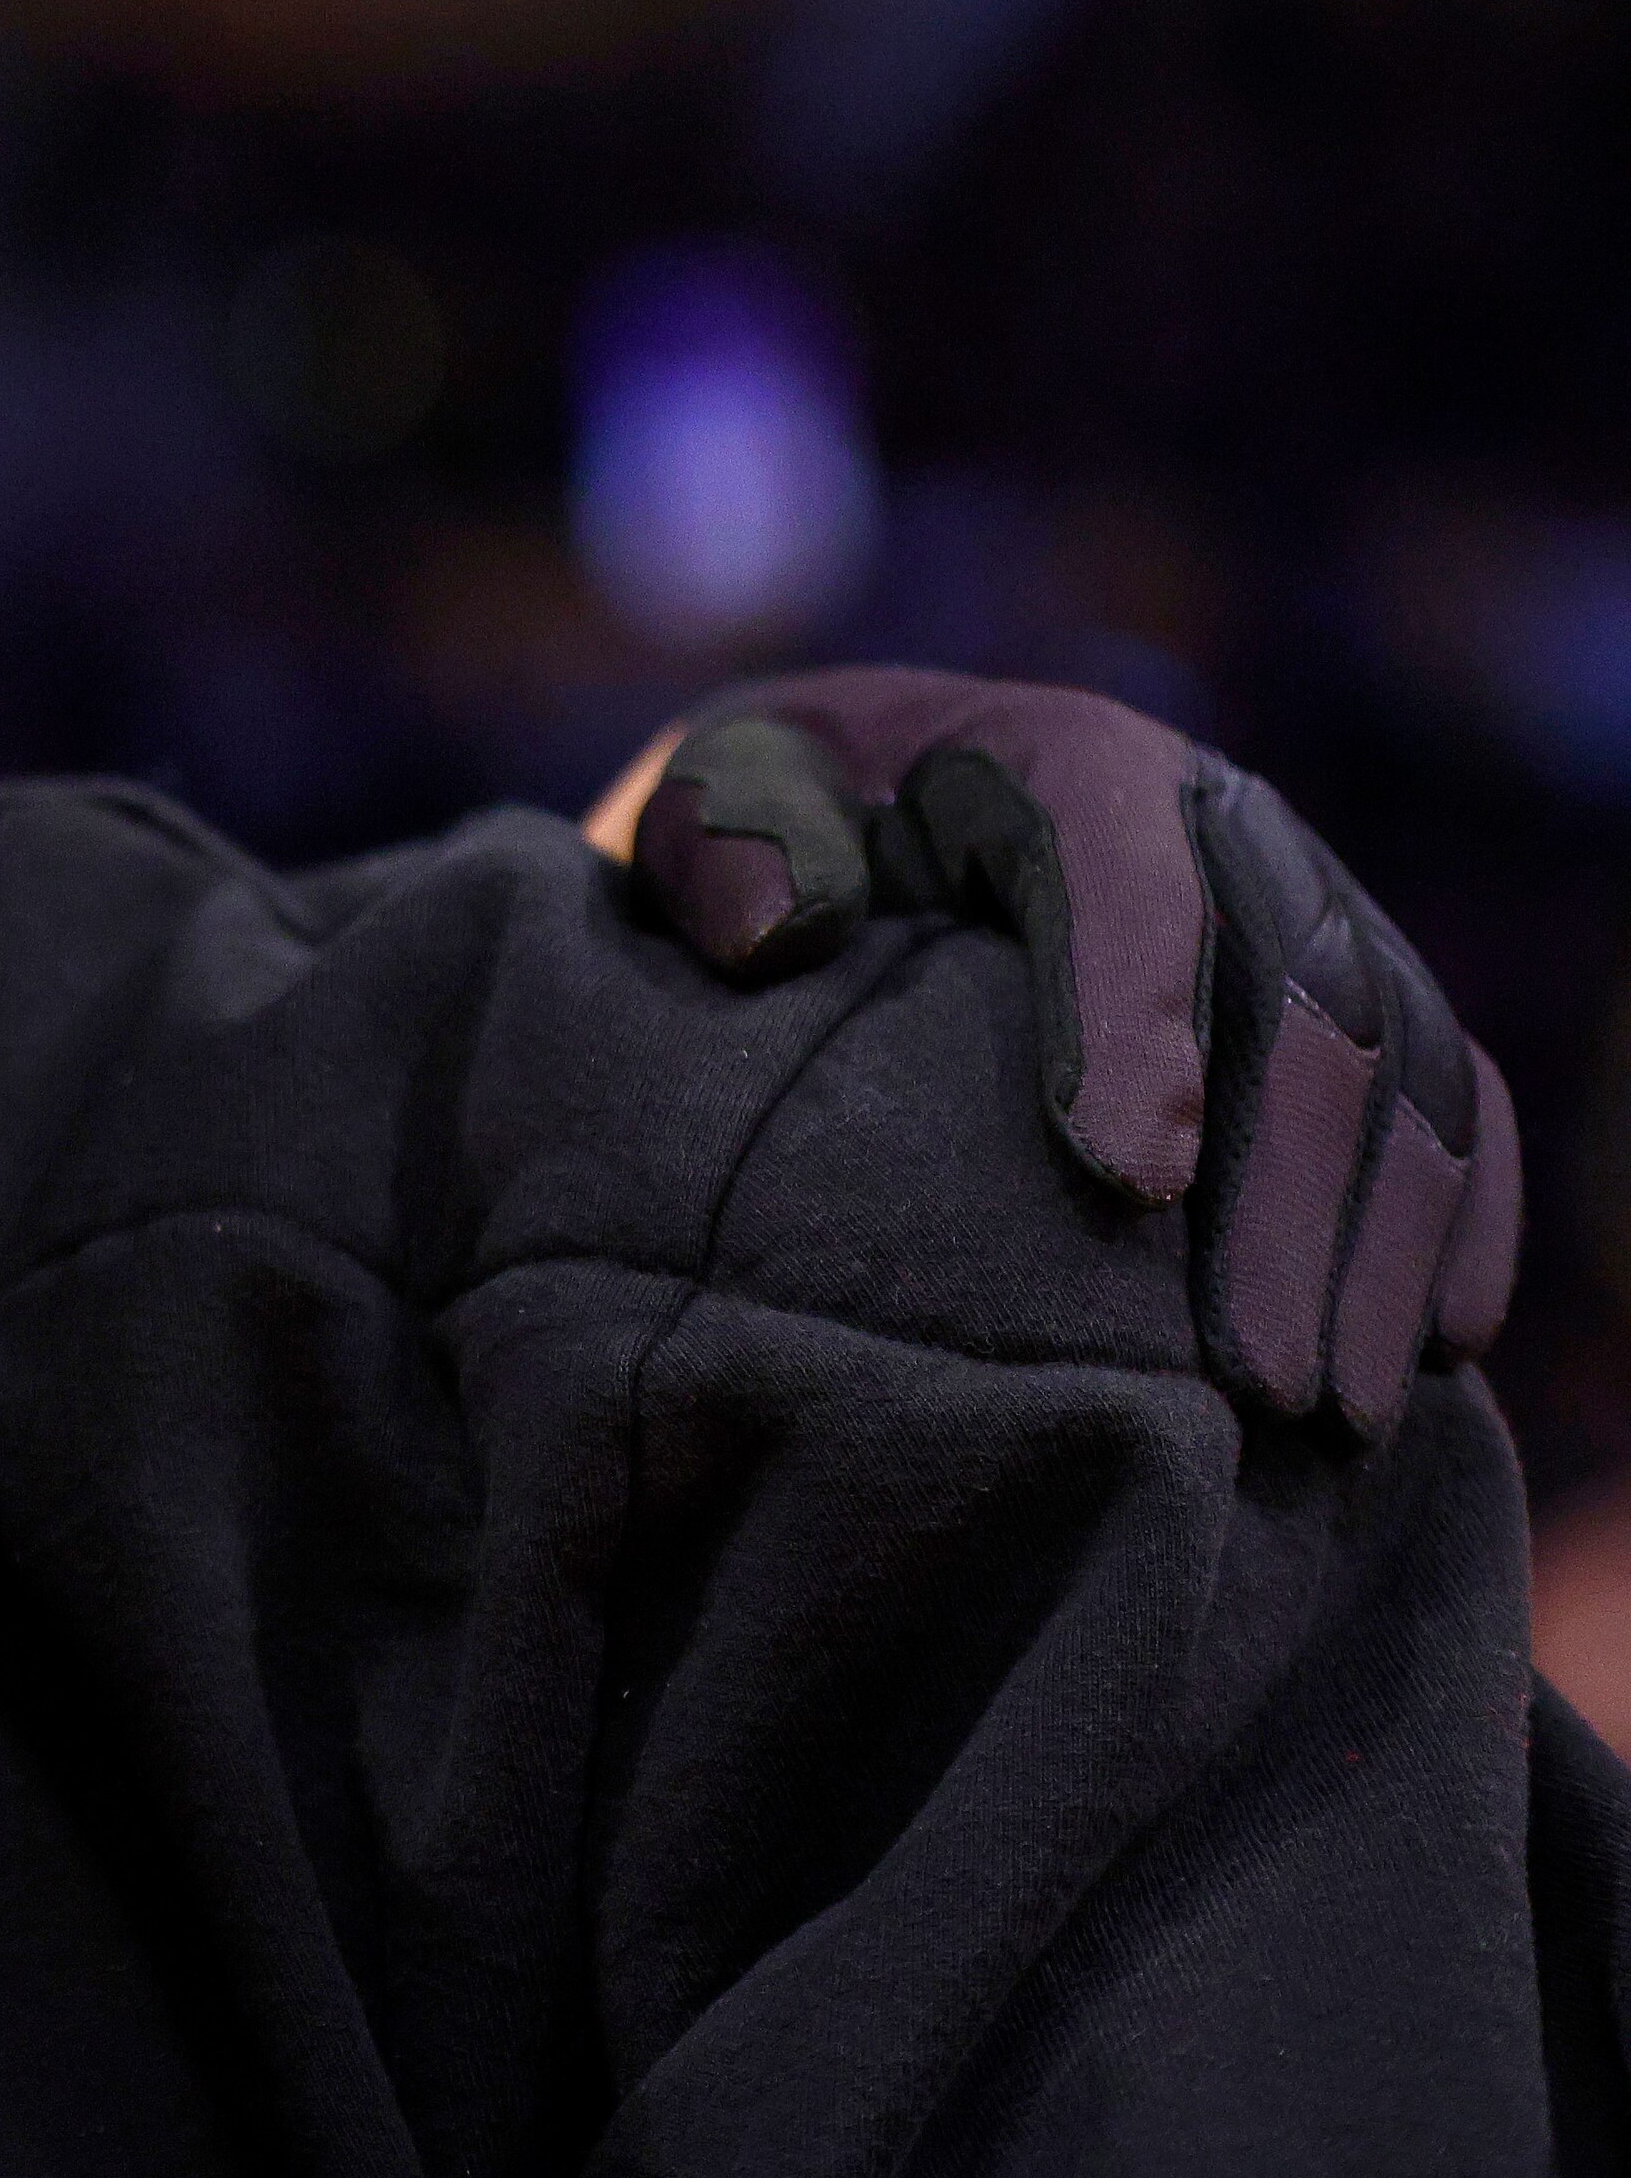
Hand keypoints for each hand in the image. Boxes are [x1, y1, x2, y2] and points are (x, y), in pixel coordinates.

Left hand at [605, 668, 1516, 1431]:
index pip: (1125, 872)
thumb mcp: (716, 802)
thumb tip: (778, 929)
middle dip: (1290, 1198)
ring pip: (1402, 1066)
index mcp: (1059, 758)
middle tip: (1255, 1383)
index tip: (1129, 1182)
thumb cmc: (775, 834)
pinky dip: (1460, 1220)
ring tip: (1329, 1419)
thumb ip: (718, 838)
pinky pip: (1454, 1096)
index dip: (1139, 1018)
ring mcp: (1308, 906)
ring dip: (1382, 1246)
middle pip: (1302, 994)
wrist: (854, 821)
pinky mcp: (1357, 994)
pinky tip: (1434, 1354)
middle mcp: (1220, 823)